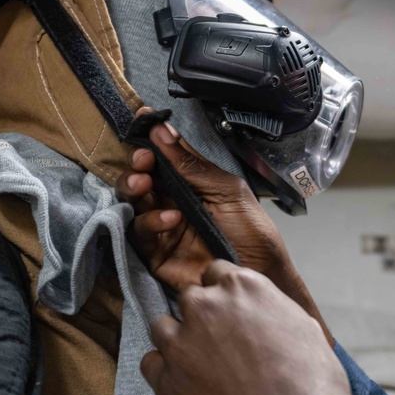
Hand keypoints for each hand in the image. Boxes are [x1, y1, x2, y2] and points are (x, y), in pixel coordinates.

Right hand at [117, 108, 330, 343]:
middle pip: (142, 179)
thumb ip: (192, 166)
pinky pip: (140, 234)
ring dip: (135, 189)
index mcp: (193, 184)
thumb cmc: (251, 231)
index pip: (166, 158)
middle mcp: (173, 202)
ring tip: (145, 184)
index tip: (143, 121)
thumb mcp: (227, 191)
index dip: (153, 141)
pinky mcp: (156, 255)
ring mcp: (162, 228)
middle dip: (138, 166)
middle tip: (143, 161)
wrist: (261, 274)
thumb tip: (161, 130)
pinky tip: (171, 218)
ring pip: (133, 204)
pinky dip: (151, 222)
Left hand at [142, 261, 390, 394]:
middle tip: (220, 346)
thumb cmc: (312, 384)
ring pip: (162, 328)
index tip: (231, 314)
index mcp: (243, 287)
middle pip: (189, 299)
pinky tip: (188, 389)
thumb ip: (272, 312)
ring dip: (178, 342)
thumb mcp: (304, 329)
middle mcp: (206, 306)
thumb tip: (266, 318)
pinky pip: (150, 365)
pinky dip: (165, 374)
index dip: (223, 295)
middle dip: (201, 317)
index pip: (216, 272)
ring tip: (202, 369)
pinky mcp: (166, 381)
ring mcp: (181, 343)